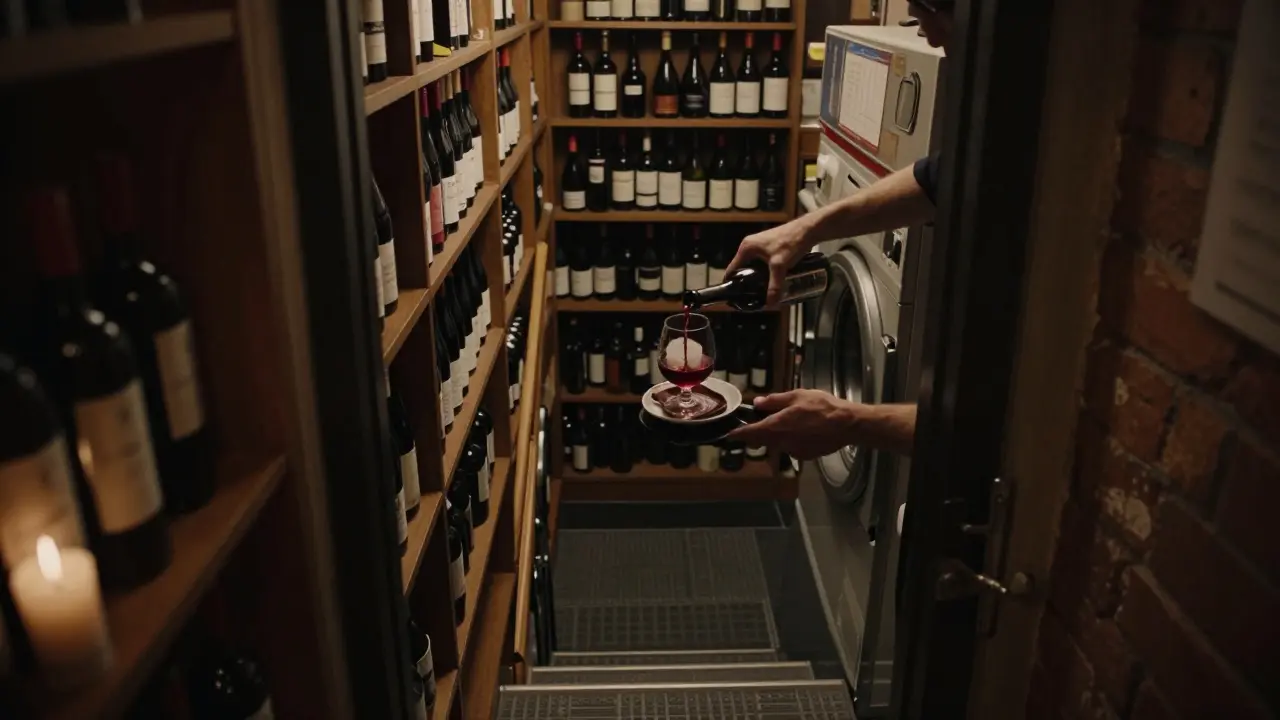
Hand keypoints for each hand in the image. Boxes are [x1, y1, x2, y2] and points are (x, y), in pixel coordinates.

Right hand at [724, 219, 812, 306]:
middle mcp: (750, 245)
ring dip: (757, 278)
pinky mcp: (769, 246)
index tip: (733, 296)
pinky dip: (765, 272)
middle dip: (746, 282)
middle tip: (750, 298)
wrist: (808, 229)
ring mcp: (760, 245)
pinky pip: (762, 263)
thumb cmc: (790, 243)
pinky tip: (771, 281)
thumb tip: (771, 304)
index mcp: (746, 248)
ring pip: (754, 266)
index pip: (732, 268)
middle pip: (743, 268)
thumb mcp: (780, 266)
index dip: (731, 283)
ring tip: (760, 292)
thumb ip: (774, 286)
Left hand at [726, 391, 918, 457]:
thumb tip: (757, 403)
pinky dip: (791, 440)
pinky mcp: (804, 456)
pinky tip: (804, 431)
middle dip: (757, 433)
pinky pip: (791, 447)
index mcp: (776, 425)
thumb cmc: (822, 406)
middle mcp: (781, 441)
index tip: (729, 435)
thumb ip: (774, 401)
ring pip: (777, 444)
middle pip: (762, 440)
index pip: (750, 433)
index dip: (737, 434)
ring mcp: (792, 450)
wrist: (847, 424)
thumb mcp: (797, 396)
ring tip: (791, 422)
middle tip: (757, 423)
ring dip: (776, 436)